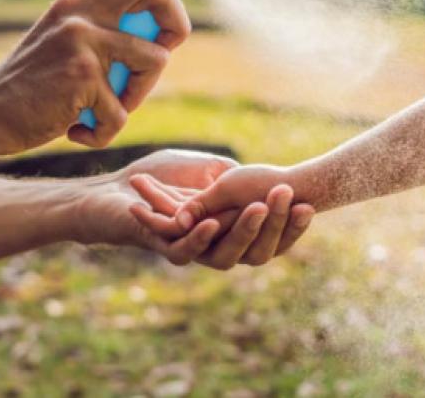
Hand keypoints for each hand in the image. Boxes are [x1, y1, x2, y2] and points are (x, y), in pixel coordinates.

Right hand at [0, 0, 204, 154]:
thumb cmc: (39, 85)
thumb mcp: (69, 40)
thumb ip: (110, 27)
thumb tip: (168, 28)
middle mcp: (80, 6)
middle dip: (178, 24)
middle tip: (162, 52)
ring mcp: (82, 36)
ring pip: (156, 60)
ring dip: (140, 95)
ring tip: (106, 107)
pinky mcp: (83, 73)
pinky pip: (124, 111)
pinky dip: (107, 130)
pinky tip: (80, 129)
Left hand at [74, 150, 314, 268]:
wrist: (116, 188)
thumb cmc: (163, 176)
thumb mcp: (211, 170)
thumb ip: (237, 179)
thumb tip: (274, 181)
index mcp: (233, 232)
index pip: (271, 237)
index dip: (291, 226)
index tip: (308, 204)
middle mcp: (216, 248)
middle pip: (255, 250)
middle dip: (273, 223)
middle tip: (286, 196)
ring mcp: (192, 252)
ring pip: (224, 255)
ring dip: (242, 230)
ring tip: (258, 207)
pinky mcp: (163, 249)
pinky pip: (186, 252)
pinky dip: (198, 238)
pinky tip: (210, 223)